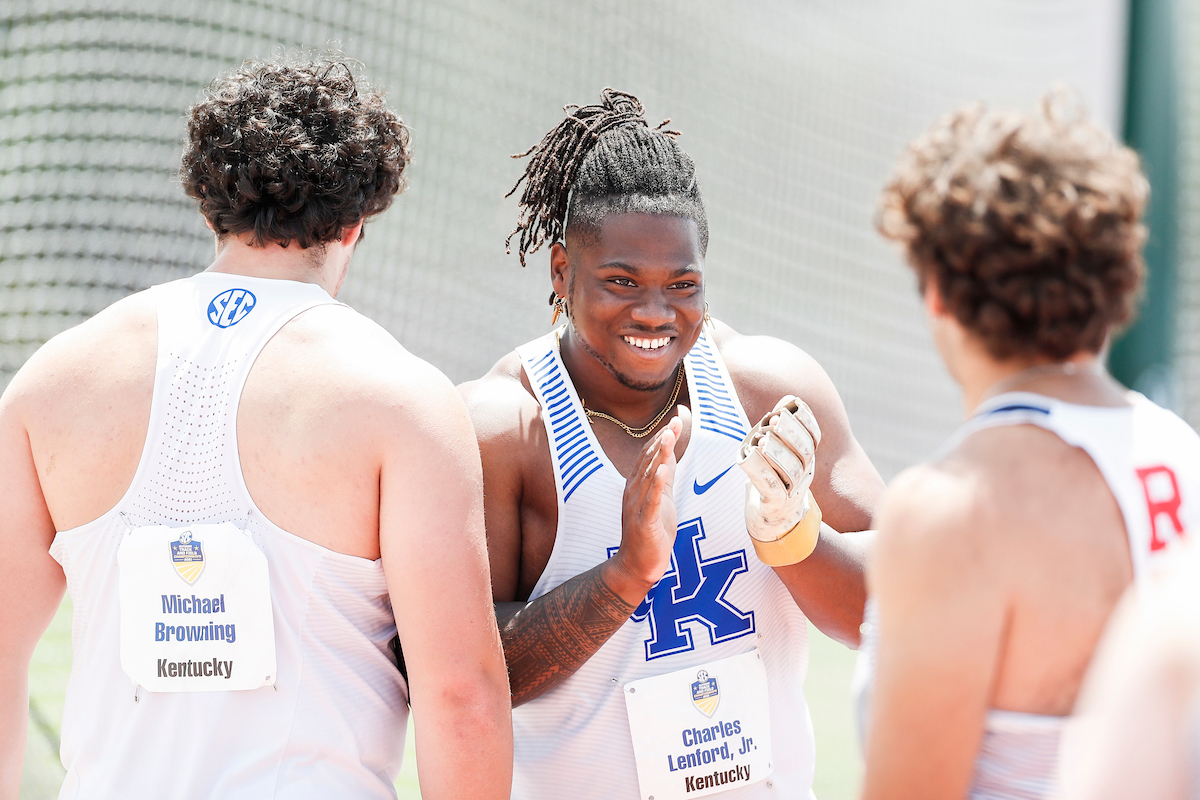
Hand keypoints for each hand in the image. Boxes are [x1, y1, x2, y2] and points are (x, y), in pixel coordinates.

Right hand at [607, 416, 681, 599]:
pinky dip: (655, 485)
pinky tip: (660, 470)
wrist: (637, 566)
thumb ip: (663, 478)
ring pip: (648, 477)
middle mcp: (633, 493)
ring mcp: (637, 507)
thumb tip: (668, 455)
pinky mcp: (644, 523)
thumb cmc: (650, 532)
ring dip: (658, 456)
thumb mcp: (660, 500)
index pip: (648, 457)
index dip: (660, 438)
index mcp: (637, 487)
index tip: (673, 421)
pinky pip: (650, 501)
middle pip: (647, 462)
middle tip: (673, 422)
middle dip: (661, 441)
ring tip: (668, 437)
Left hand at [737, 395, 820, 541]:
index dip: (805, 419)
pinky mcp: (775, 506)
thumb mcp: (779, 451)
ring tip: (762, 439)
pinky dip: (761, 470)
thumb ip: (781, 427)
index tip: (790, 403)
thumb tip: (788, 399)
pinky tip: (749, 457)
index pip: (814, 437)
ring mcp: (792, 492)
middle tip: (773, 419)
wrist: (774, 522)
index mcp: (806, 458)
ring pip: (791, 471)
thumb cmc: (773, 478)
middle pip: (804, 452)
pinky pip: (771, 487)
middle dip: (790, 432)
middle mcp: (804, 474)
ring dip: (776, 452)